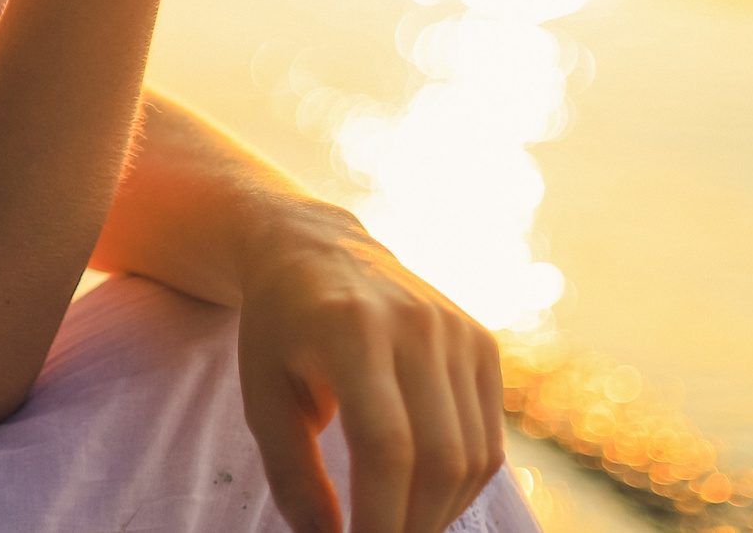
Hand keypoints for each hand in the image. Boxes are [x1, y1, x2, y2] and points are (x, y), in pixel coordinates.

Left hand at [233, 216, 508, 532]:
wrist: (316, 248)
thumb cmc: (279, 328)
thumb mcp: (262, 395)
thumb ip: (292, 473)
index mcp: (350, 328)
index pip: (386, 444)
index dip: (380, 516)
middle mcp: (416, 323)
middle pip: (439, 457)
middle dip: (413, 524)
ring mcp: (458, 330)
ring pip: (475, 456)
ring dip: (441, 512)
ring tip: (398, 527)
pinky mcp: (483, 342)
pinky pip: (490, 438)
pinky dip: (462, 483)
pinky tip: (424, 497)